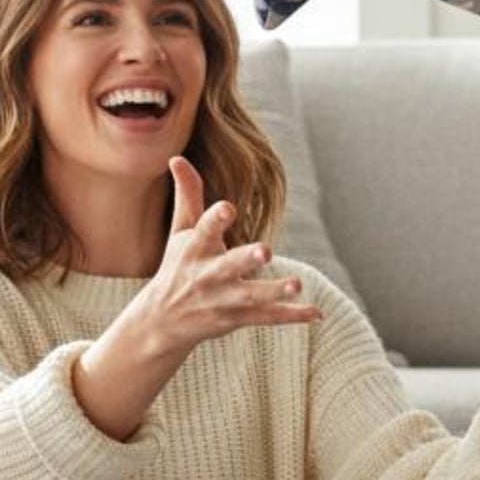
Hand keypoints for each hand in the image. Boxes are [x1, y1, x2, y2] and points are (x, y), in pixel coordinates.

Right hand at [127, 155, 323, 363]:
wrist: (162, 322)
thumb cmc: (177, 266)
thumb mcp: (179, 232)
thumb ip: (187, 196)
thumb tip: (177, 157)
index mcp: (195, 250)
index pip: (204, 231)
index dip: (216, 220)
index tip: (228, 208)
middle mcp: (207, 276)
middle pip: (227, 267)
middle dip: (245, 259)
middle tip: (265, 250)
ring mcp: (222, 300)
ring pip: (250, 296)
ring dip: (274, 291)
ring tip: (297, 284)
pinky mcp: (236, 318)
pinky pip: (266, 317)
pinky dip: (291, 315)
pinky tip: (317, 312)